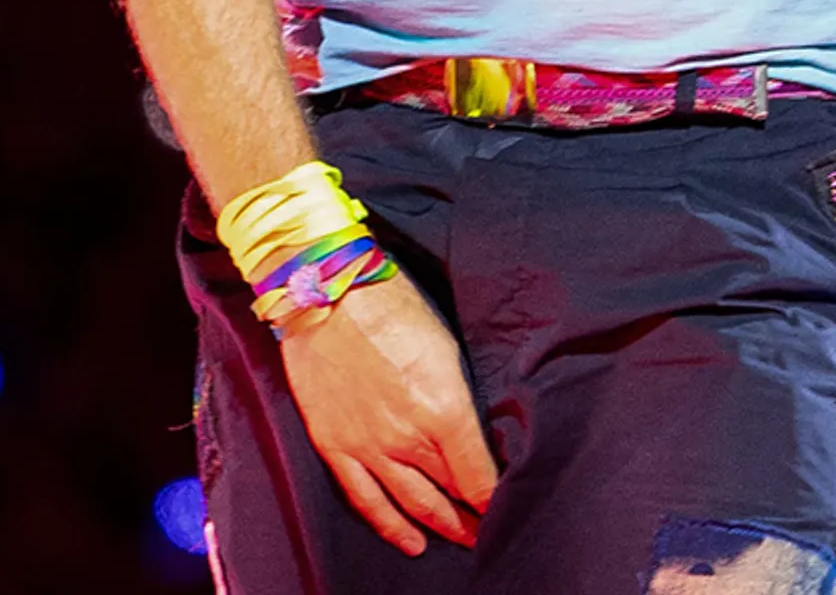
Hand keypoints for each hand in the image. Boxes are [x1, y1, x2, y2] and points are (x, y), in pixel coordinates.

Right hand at [277, 273, 499, 555]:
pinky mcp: (336, 446)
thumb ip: (464, 399)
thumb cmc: (394, 306)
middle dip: (474, 517)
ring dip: (440, 526)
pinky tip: (411, 542)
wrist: (325, 294)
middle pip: (450, 492)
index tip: (510, 507)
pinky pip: (365, 499)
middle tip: (492, 530)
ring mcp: (369, 446)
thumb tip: (479, 434)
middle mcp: (407, 438)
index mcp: (445, 409)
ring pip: (412, 503)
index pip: (479, 475)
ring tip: (463, 540)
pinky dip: (389, 526)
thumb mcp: (449, 348)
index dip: (496, 498)